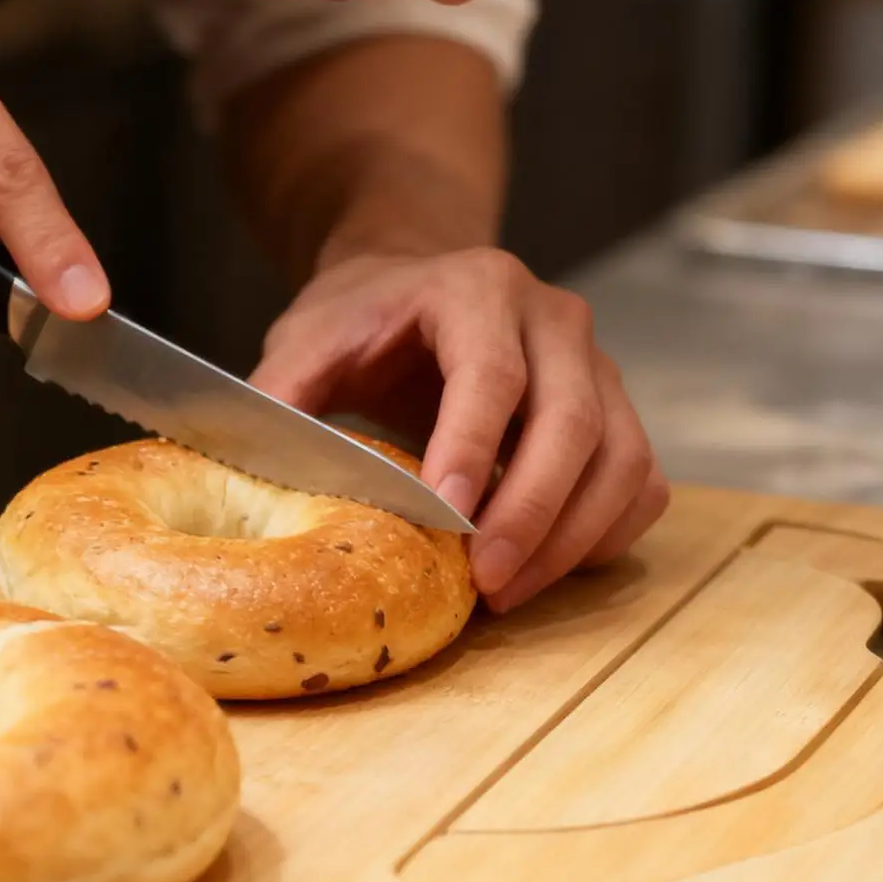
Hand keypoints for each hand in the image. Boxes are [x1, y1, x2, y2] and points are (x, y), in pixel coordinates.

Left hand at [251, 248, 668, 610]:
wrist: (416, 288)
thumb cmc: (361, 322)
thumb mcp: (306, 343)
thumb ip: (279, 398)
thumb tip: (243, 468)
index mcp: (477, 288)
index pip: (491, 376)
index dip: (474, 452)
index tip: (447, 521)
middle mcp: (554, 319)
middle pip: (572, 423)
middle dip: (531, 514)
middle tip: (485, 584)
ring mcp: (599, 364)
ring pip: (621, 459)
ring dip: (570, 538)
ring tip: (507, 593)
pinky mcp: (620, 410)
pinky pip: (639, 481)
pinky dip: (603, 534)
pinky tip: (546, 567)